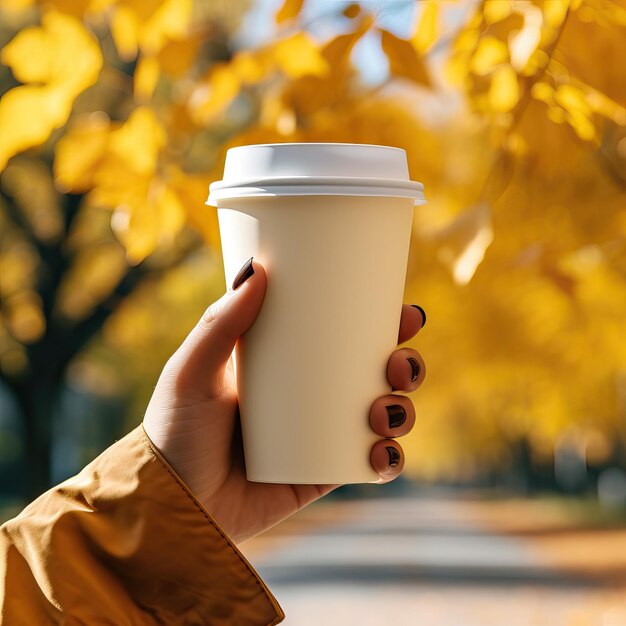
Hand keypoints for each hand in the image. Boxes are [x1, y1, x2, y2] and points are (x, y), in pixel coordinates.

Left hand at [143, 259, 425, 544]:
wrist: (174, 507)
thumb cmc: (173, 434)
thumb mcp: (190, 372)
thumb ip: (217, 323)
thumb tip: (256, 269)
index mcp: (287, 364)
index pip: (344, 336)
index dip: (382, 324)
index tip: (403, 314)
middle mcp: (311, 398)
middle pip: (376, 374)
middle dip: (404, 366)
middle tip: (398, 364)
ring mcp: (320, 437)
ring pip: (382, 417)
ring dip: (403, 411)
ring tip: (382, 412)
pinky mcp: (321, 475)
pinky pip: (368, 466)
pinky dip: (387, 461)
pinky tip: (381, 454)